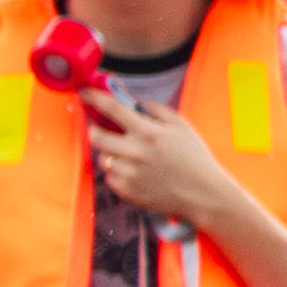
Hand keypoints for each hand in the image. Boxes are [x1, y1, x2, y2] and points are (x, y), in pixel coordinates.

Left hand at [80, 90, 258, 235]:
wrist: (203, 192)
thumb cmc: (194, 157)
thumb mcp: (181, 125)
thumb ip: (155, 109)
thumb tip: (133, 102)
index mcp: (148, 132)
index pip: (112, 109)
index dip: (94, 99)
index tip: (84, 94)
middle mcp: (135, 152)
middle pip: (96, 137)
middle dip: (94, 130)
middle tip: (101, 129)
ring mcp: (129, 174)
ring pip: (103, 159)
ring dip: (110, 153)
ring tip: (131, 156)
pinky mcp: (127, 191)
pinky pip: (110, 177)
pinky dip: (118, 172)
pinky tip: (136, 172)